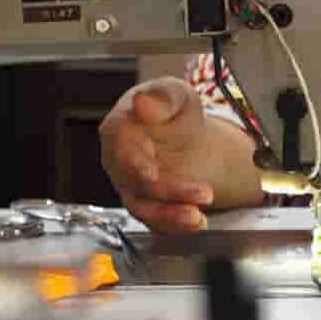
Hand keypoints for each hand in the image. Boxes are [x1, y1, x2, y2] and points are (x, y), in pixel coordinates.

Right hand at [98, 78, 217, 232]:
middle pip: (136, 182)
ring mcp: (130, 185)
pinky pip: (155, 220)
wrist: (185, 133)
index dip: (133, 163)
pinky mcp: (145, 203)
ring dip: (171, 215)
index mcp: (119, 128)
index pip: (118, 147)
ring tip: (198, 216)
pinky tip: (198, 222)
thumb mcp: (177, 94)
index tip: (151, 173)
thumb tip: (143, 103)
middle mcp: (119, 160)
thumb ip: (163, 98)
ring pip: (144, 207)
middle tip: (202, 193)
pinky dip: (176, 225)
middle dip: (169, 191)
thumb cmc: (172, 110)